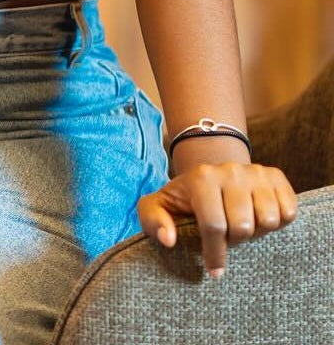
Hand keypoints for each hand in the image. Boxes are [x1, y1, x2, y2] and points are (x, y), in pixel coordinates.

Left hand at [137, 158, 297, 275]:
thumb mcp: (159, 207)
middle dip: (236, 241)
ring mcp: (254, 172)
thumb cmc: (185, 199)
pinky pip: (289, 212)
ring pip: (269, 220)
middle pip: (244, 226)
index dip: (215, 254)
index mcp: (202, 178)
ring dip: (258, 231)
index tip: (214, 271)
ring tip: (243, 224)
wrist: (212, 175)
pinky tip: (259, 216)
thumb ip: (153, 221)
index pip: (214, 226)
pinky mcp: (275, 176)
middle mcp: (230, 171)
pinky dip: (279, 222)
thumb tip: (168, 239)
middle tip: (228, 236)